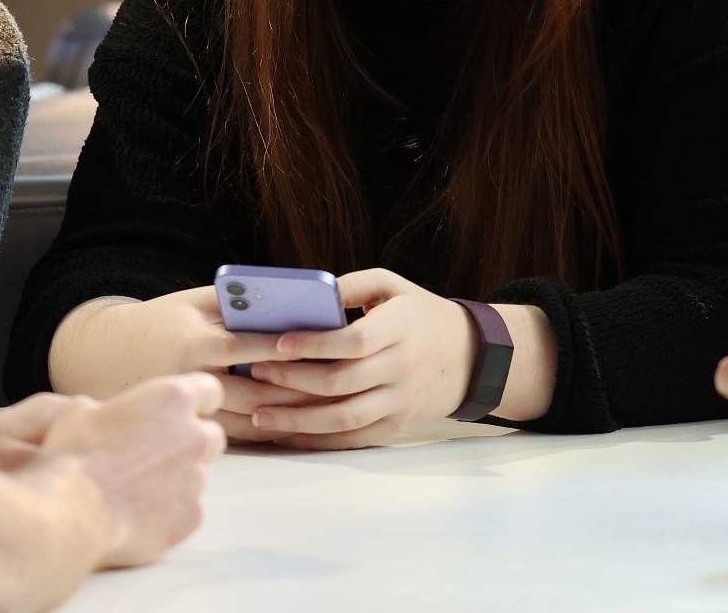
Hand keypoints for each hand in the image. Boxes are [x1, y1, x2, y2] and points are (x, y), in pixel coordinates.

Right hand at [43, 373, 226, 567]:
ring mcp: (196, 479)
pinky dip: (169, 513)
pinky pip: (187, 510)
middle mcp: (194, 437)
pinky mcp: (192, 516)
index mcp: (173, 400)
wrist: (74, 510)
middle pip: (210, 436)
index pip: (209, 390)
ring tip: (136, 490)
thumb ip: (111, 408)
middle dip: (191, 443)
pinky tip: (137, 516)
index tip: (180, 412)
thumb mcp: (80, 410)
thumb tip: (104, 416)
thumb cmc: (75, 454)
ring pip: (197, 476)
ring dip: (176, 479)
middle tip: (155, 455)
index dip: (197, 400)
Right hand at [66, 290, 302, 443]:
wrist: (102, 356)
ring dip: (285, 419)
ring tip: (324, 413)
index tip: (321, 348)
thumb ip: (234, 304)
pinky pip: (232, 438)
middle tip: (336, 390)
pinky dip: (264, 434)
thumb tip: (287, 305)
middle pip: (253, 394)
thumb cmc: (156, 322)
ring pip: (247, 423)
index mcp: (192, 343)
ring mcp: (184, 412)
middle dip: (295, 393)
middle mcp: (189, 380)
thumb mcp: (190, 302)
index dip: (284, 350)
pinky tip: (291, 429)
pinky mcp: (182, 432)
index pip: (247, 347)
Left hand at [246, 268, 475, 450]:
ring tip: (259, 413)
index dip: (314, 344)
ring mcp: (399, 402)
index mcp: (400, 329)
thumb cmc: (420, 315)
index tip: (278, 343)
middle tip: (256, 372)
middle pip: (342, 382)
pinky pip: (353, 439)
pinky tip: (287, 434)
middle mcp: (401, 368)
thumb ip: (351, 286)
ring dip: (297, 419)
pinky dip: (317, 440)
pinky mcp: (396, 427)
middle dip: (293, 380)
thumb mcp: (393, 287)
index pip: (355, 341)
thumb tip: (306, 293)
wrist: (471, 358)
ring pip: (343, 418)